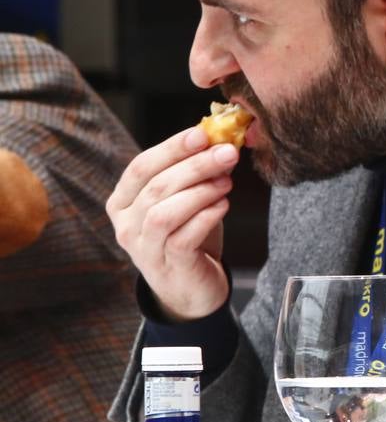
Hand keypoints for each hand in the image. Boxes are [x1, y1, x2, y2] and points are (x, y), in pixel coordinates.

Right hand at [105, 126, 237, 319]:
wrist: (192, 288)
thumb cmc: (190, 236)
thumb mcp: (188, 201)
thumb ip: (196, 176)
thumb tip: (220, 142)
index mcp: (123, 202)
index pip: (140, 167)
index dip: (172, 148)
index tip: (203, 134)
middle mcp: (125, 225)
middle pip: (156, 187)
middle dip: (195, 165)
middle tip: (227, 153)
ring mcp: (143, 249)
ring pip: (164, 213)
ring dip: (199, 192)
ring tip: (227, 183)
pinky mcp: (167, 266)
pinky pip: (182, 237)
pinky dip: (206, 217)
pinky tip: (223, 206)